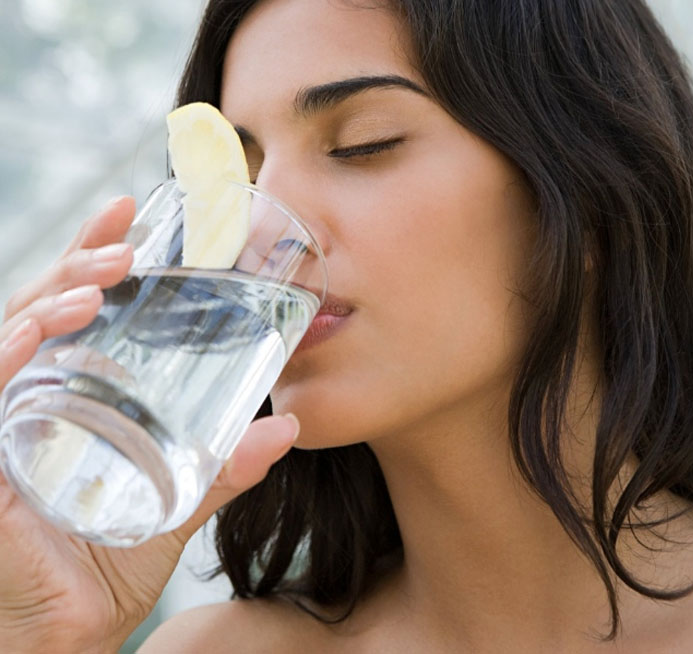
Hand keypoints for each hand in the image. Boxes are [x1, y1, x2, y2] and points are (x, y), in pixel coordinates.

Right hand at [0, 198, 298, 652]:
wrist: (67, 637)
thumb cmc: (105, 567)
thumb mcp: (175, 503)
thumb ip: (224, 468)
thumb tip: (288, 427)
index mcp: (68, 398)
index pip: (73, 312)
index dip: (92, 257)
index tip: (129, 212)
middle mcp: (27, 400)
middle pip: (42, 311)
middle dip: (78, 267)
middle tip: (126, 245)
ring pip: (8, 341)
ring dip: (50, 303)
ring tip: (100, 283)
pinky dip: (3, 361)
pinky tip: (33, 333)